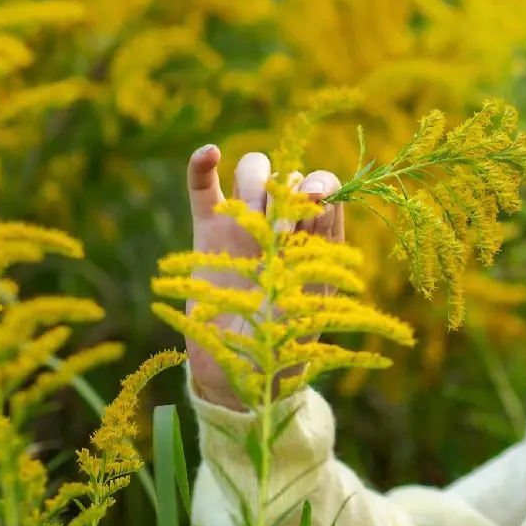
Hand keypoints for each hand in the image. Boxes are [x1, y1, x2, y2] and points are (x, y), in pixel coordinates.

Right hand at [184, 144, 344, 407]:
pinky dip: (202, 163)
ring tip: (251, 223)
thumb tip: (320, 198)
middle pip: (288, 175)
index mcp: (315, 236)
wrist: (243, 371)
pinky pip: (202, 186)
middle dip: (286, 195)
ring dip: (255, 183)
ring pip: (251, 171)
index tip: (312, 204)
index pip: (323, 186)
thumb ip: (318, 247)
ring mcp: (244, 223)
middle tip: (279, 236)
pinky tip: (210, 153)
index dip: (319, 185)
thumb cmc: (288, 340)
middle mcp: (282, 223)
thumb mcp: (314, 296)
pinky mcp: (207, 230)